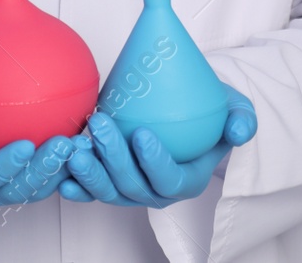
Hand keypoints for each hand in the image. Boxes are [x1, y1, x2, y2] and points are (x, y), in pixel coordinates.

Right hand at [0, 73, 76, 206]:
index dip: (5, 167)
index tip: (26, 144)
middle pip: (17, 189)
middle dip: (43, 170)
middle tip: (64, 142)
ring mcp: (7, 186)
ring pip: (39, 187)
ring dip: (63, 169)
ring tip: (82, 142)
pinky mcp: (27, 177)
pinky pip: (49, 176)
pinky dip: (68, 161)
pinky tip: (85, 133)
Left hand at [60, 83, 256, 206]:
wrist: (187, 109)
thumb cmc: (210, 111)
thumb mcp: (235, 109)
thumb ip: (242, 119)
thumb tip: (240, 131)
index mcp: (187, 180)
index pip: (169, 179)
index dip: (154, 162)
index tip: (141, 133)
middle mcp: (157, 192)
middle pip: (132, 185)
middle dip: (114, 158)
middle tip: (100, 123)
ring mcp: (130, 190)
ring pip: (108, 191)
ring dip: (89, 172)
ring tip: (75, 146)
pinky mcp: (108, 182)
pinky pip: (90, 190)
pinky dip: (75, 186)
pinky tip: (60, 175)